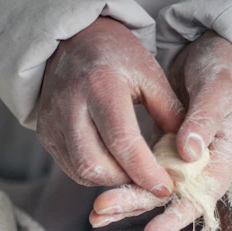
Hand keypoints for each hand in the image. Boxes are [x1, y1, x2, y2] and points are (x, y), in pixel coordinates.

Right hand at [37, 17, 183, 196]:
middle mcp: (70, 105)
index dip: (145, 171)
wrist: (74, 42)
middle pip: (95, 165)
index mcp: (101, 85)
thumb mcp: (150, 76)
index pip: (122, 141)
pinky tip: (111, 163)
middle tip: (147, 179)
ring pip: (81, 172)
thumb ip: (169, 113)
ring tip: (131, 170)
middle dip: (126, 180)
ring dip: (111, 180)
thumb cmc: (117, 58)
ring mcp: (52, 121)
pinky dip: (94, 174)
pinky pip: (71, 167)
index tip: (164, 186)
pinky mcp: (44, 132)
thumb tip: (186, 154)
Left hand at [90, 30, 231, 230]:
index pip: (200, 196)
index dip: (176, 215)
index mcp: (221, 158)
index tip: (151, 230)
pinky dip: (123, 181)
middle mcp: (199, 167)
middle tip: (102, 209)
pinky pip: (141, 171)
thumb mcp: (221, 89)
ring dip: (124, 200)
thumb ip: (205, 119)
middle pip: (167, 196)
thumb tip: (189, 153)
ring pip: (150, 187)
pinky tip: (101, 196)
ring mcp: (178, 161)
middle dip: (135, 204)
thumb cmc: (225, 73)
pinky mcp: (162, 150)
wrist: (216, 59)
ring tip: (95, 213)